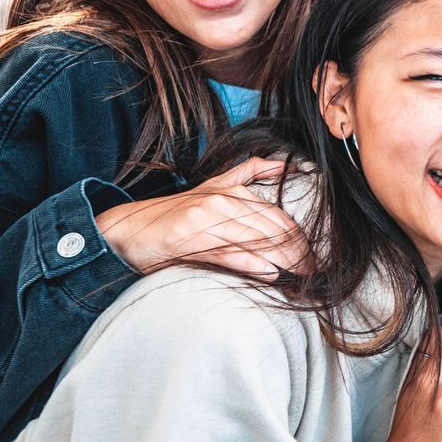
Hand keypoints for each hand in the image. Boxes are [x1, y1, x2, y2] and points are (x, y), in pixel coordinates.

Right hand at [93, 158, 307, 276]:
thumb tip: (283, 164)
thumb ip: (246, 174)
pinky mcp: (190, 238)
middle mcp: (221, 201)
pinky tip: (271, 274)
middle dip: (299, 252)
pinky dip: (254, 264)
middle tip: (314, 271)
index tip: (314, 256)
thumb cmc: (173, 215)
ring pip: (257, 241)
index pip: (278, 215)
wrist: (127, 228)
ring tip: (301, 276)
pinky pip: (230, 253)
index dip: (300, 237)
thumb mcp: (211, 186)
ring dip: (284, 260)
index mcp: (230, 190)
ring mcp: (206, 219)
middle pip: (273, 228)